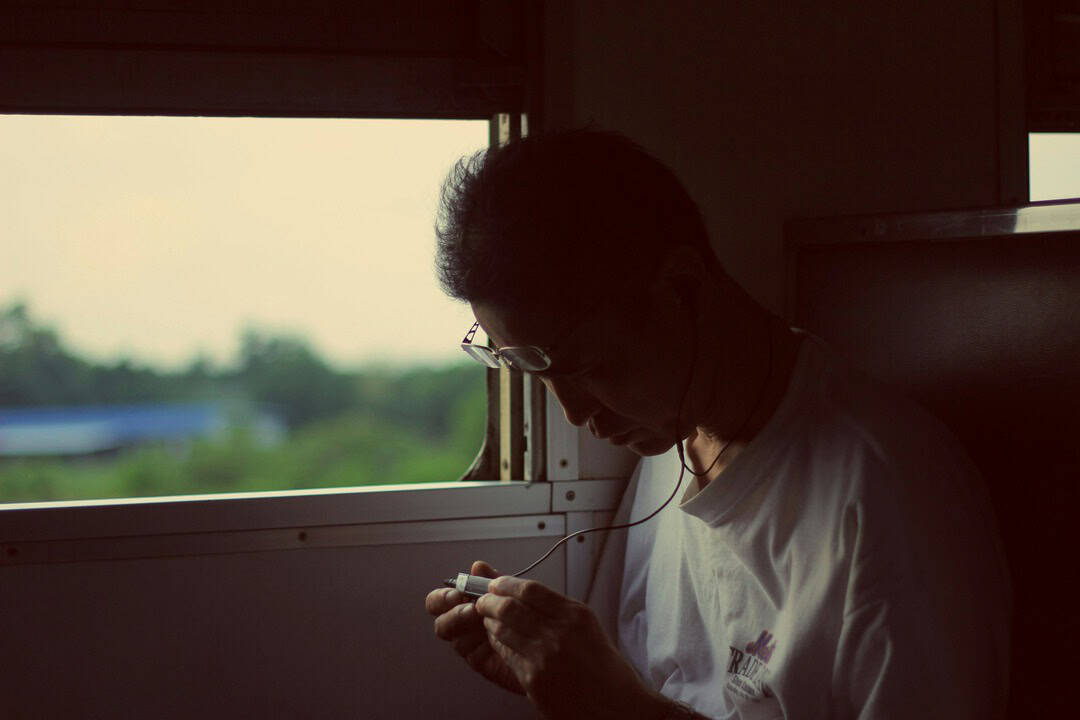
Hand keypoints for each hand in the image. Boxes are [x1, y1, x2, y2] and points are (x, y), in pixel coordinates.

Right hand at [425, 560, 523, 695]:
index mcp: (464, 604)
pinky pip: (471, 654)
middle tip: (471, 608)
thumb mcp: (512, 592)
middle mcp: (463, 625)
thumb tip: (477, 565)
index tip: (459, 592)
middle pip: (440, 622)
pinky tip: (495, 634)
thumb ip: (494, 580)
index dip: (442, 597)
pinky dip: (481, 642)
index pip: (440, 600)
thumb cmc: (529, 613)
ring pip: (453, 639)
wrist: (550, 643)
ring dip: (467, 628)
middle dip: (452, 614)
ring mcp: (471, 644)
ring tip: (482, 619)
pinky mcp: (482, 661)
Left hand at [474, 574, 667, 719]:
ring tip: (487, 619)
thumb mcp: (587, 626)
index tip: (496, 582)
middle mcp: (559, 632)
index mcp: (575, 615)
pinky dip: (497, 644)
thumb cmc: (603, 666)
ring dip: (489, 622)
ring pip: (502, 630)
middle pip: (510, 607)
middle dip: (489, 601)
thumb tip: (521, 590)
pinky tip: (497, 641)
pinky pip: (506, 655)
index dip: (506, 583)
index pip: (530, 589)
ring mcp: (544, 657)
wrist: (616, 706)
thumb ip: (555, 607)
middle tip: (483, 600)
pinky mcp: (534, 679)